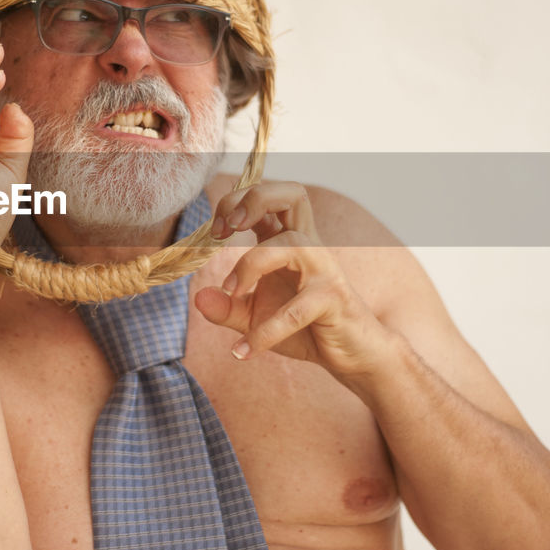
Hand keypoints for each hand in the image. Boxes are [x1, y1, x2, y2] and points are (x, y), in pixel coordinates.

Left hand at [194, 182, 395, 380]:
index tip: (216, 231)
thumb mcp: (255, 317)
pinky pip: (295, 310)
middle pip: (293, 194)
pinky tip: (244, 350)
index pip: (267, 199)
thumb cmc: (305, 327)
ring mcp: (324, 270)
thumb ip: (227, 308)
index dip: (237, 202)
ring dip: (250, 264)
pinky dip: (264, 332)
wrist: (351, 355)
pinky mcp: (333, 300)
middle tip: (227, 229)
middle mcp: (308, 247)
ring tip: (233, 293)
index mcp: (289, 241)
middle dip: (255, 200)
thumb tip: (199, 298)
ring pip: (290, 243)